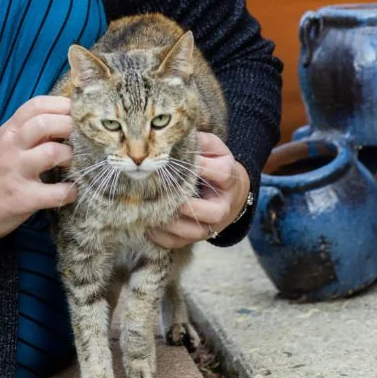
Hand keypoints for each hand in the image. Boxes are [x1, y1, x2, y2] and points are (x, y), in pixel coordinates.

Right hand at [0, 95, 75, 251]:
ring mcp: (16, 172)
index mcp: (8, 131)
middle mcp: (11, 147)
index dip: (61, 105)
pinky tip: (70, 191)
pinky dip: (70, 191)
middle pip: (46, 123)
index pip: (36, 105)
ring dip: (70, 157)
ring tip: (70, 165)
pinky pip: (56, 192)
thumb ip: (28, 131)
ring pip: (53, 153)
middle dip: (70, 127)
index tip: (76, 113)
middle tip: (79, 138)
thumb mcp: (3, 143)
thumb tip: (63, 122)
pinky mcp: (23, 199)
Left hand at [146, 132, 250, 249]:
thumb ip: (201, 141)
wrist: (230, 192)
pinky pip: (180, 243)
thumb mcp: (213, 148)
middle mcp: (223, 204)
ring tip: (147, 213)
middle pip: (211, 211)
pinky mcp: (199, 236)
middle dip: (184, 204)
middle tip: (160, 194)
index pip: (219, 173)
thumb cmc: (215, 165)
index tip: (173, 161)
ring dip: (169, 224)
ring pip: (194, 231)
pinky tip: (146, 226)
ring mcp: (213, 224)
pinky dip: (162, 237)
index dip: (198, 167)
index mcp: (228, 177)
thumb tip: (179, 135)